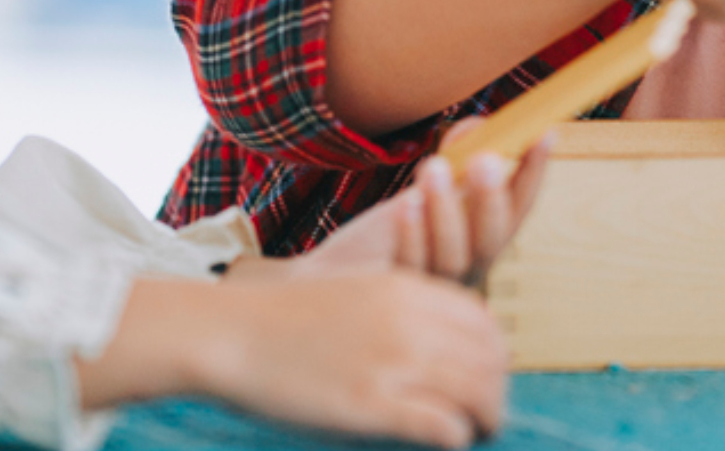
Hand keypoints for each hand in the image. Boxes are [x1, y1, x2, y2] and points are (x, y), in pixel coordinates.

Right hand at [79, 273, 507, 448]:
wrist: (228, 333)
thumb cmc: (286, 319)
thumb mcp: (358, 291)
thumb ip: (406, 308)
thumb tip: (449, 339)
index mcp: (408, 290)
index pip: (484, 324)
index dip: (495, 356)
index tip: (488, 379)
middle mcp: (410, 321)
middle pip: (489, 359)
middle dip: (496, 392)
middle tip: (489, 417)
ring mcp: (392, 362)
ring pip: (476, 392)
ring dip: (485, 418)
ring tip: (476, 434)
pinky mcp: (371, 405)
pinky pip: (442, 425)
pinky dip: (454, 437)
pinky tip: (445, 443)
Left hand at [281, 122, 550, 284]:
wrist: (331, 283)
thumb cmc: (386, 237)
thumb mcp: (426, 195)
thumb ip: (453, 164)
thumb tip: (479, 124)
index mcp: (482, 243)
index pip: (518, 209)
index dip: (533, 173)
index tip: (543, 133)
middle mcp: (467, 271)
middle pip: (491, 240)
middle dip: (491, 198)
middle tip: (486, 158)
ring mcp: (433, 291)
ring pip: (453, 256)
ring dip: (446, 210)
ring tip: (433, 166)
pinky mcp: (395, 300)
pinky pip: (408, 267)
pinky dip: (410, 234)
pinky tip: (405, 202)